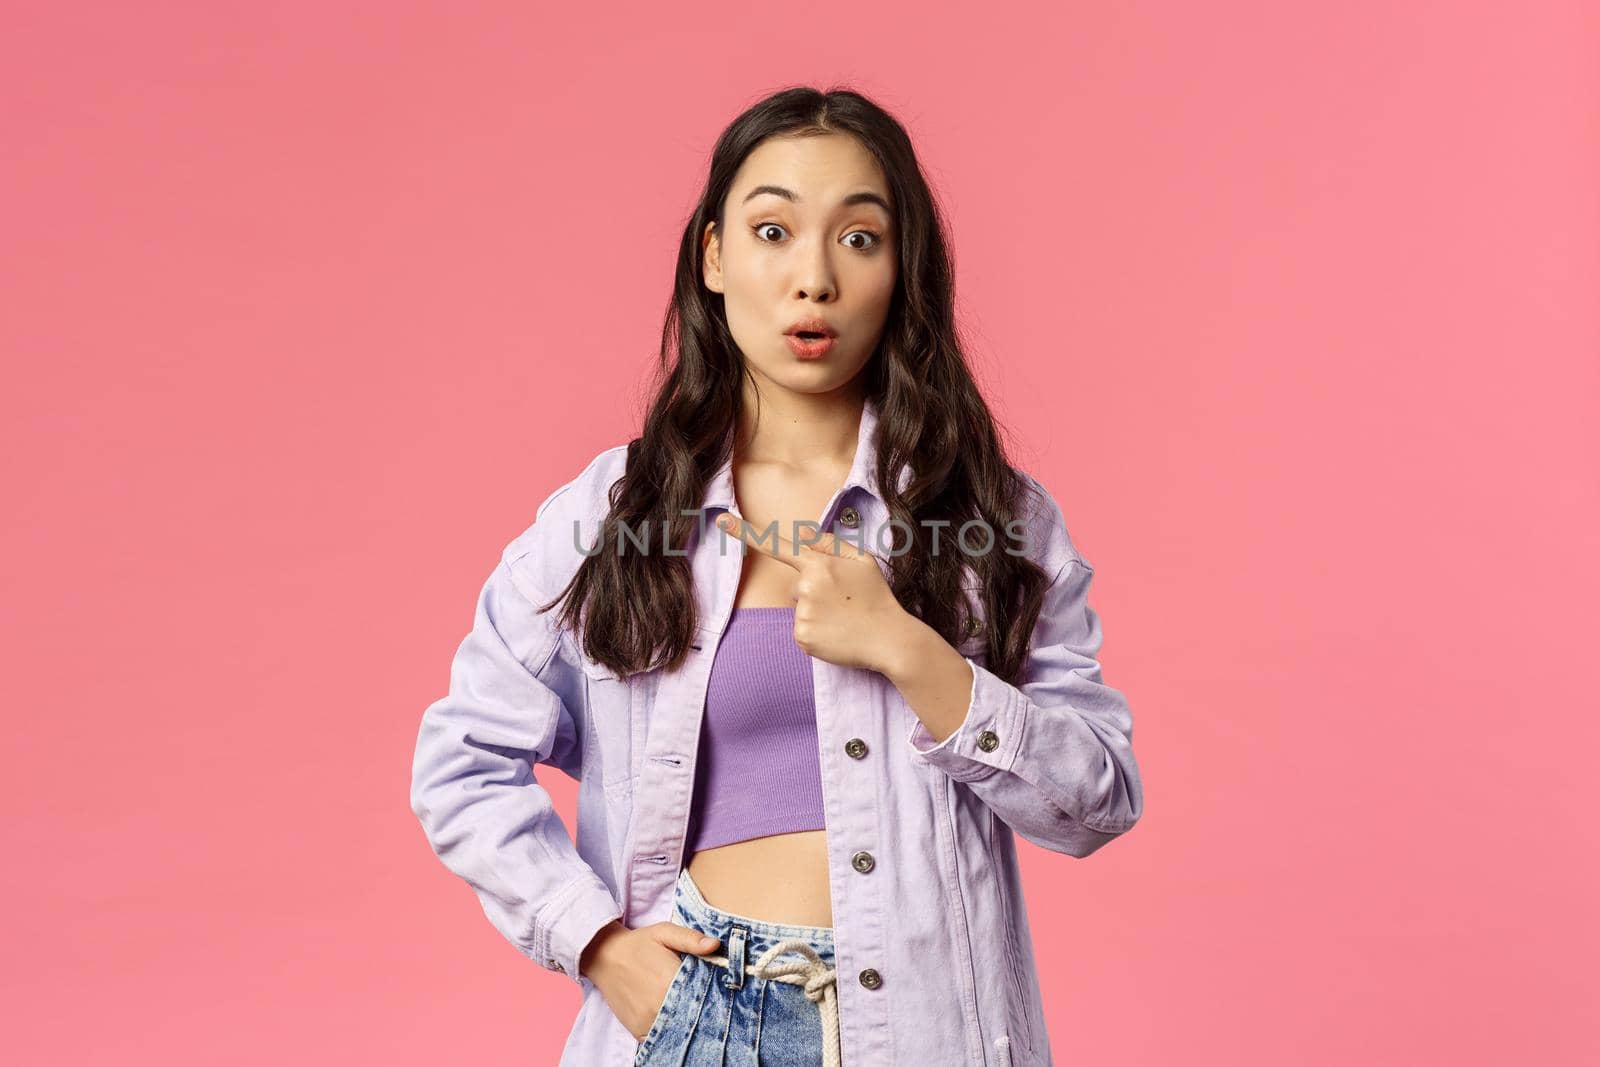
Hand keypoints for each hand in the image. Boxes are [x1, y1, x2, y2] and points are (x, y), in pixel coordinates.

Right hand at [581, 920, 721, 1042]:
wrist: (604, 956)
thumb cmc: (639, 943)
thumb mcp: (665, 932)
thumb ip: (690, 939)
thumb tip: (714, 945)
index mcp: (669, 981)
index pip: (703, 997)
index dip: (714, 996)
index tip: (719, 992)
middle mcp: (658, 1006)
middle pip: (692, 1017)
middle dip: (701, 1011)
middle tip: (706, 1003)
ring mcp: (647, 1022)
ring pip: (678, 1030)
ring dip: (686, 1024)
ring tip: (690, 1011)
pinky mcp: (638, 1032)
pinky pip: (661, 1040)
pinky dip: (670, 1034)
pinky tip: (675, 1021)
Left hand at [715, 512, 914, 673]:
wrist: (890, 640)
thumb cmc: (877, 597)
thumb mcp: (862, 560)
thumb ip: (831, 544)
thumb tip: (805, 537)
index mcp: (819, 564)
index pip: (777, 545)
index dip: (745, 532)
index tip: (720, 520)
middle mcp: (806, 587)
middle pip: (797, 585)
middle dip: (816, 591)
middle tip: (845, 601)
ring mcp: (803, 614)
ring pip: (799, 608)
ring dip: (817, 613)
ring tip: (843, 618)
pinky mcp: (803, 638)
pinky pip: (802, 630)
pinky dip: (817, 632)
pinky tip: (837, 633)